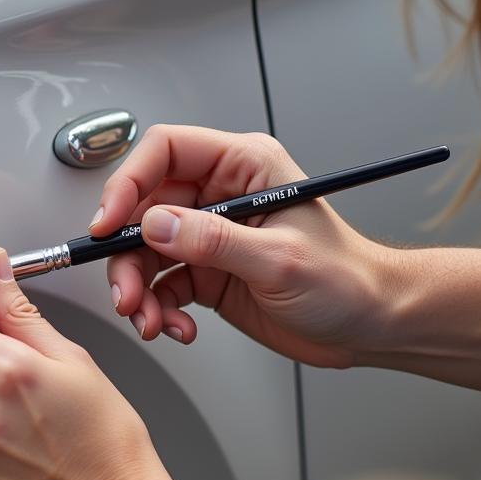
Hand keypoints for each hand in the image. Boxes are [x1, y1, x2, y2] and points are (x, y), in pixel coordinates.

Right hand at [89, 125, 391, 367]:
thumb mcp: (280, 259)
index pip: (165, 151)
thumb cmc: (347, 279)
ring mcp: (210, 235)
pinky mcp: (205, 271)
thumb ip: (213, 241)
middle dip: (127, 255)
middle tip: (126, 292)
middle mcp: (219, 195)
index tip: (109, 221)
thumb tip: (155, 225)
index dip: (129, 181)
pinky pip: (161, 284)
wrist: (371, 325)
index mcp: (242, 167)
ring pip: (144, 251)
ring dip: (138, 289)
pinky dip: (158, 309)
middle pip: (143, 209)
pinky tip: (178, 327)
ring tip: (149, 320)